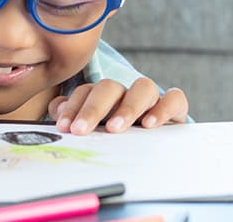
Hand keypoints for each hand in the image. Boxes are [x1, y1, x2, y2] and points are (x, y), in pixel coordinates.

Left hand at [48, 77, 187, 134]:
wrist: (157, 144)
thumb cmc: (118, 135)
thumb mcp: (95, 128)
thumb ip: (75, 117)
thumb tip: (58, 108)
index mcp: (104, 96)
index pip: (87, 91)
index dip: (73, 106)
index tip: (64, 127)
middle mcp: (127, 93)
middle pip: (110, 87)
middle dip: (93, 109)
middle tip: (81, 129)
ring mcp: (151, 98)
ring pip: (142, 87)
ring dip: (127, 107)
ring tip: (114, 128)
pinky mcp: (175, 108)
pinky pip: (174, 99)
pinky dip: (163, 108)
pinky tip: (149, 124)